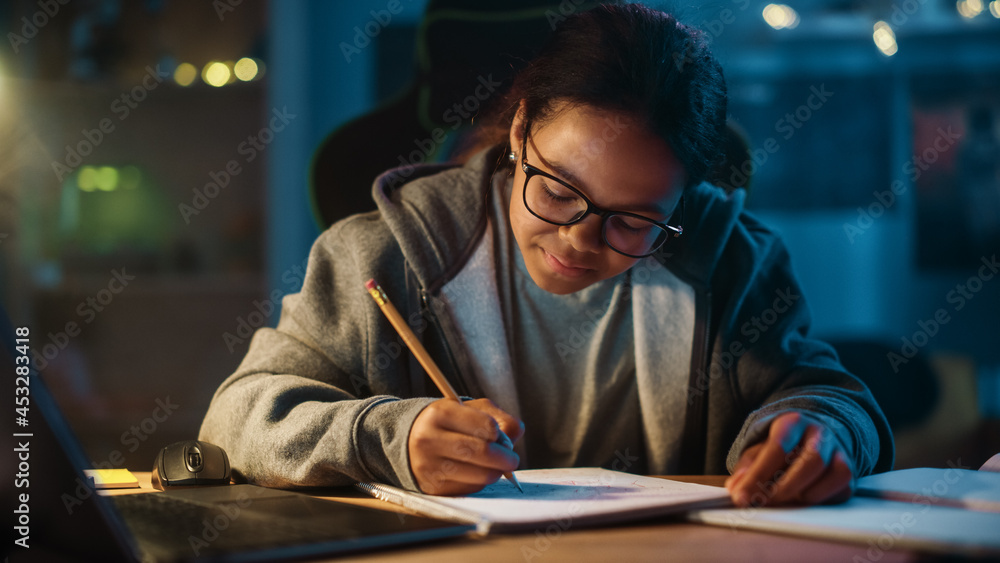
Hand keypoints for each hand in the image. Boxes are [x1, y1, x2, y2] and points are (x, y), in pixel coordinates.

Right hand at [408, 398, 522, 494]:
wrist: (408, 441)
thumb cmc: (447, 423)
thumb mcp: (468, 409)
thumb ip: (497, 417)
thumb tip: (516, 434)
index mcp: (441, 413)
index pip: (486, 426)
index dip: (500, 434)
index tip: (500, 437)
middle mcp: (430, 439)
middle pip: (484, 452)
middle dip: (506, 458)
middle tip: (512, 460)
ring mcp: (429, 466)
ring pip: (480, 475)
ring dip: (495, 472)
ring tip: (494, 465)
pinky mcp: (432, 487)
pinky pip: (470, 489)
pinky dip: (480, 482)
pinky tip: (475, 473)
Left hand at [725, 412, 854, 507]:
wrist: (814, 433)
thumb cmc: (782, 445)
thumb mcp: (759, 447)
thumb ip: (747, 467)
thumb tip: (736, 489)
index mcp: (792, 422)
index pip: (777, 447)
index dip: (759, 475)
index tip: (742, 497)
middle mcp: (820, 433)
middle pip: (811, 461)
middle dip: (785, 488)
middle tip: (764, 503)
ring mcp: (839, 450)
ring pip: (833, 474)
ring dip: (805, 495)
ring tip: (783, 501)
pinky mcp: (849, 469)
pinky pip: (842, 489)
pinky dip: (822, 499)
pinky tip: (803, 500)